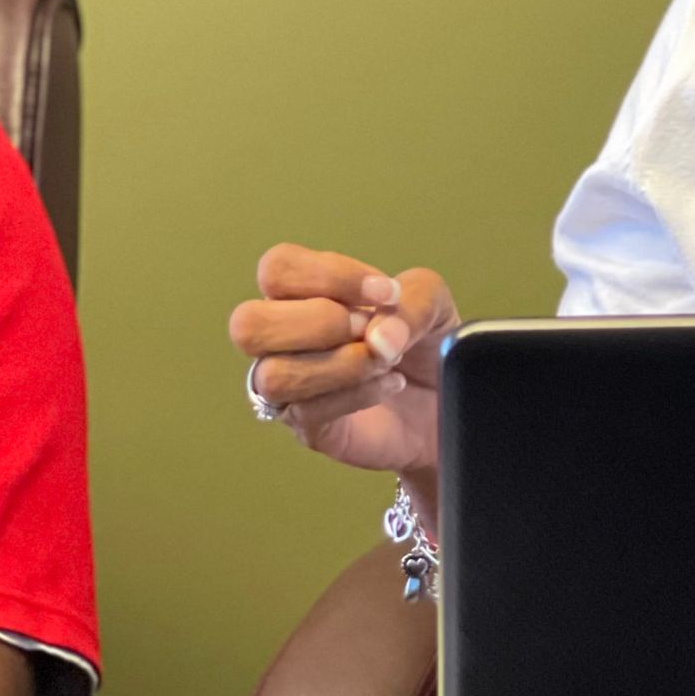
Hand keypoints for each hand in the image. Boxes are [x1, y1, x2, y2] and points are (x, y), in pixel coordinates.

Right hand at [229, 245, 458, 474]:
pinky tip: (391, 384)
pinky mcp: (308, 427)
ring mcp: (289, 386)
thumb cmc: (423, 339)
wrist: (445, 397)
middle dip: (319, 322)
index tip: (386, 292)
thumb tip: (378, 336)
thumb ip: (412, 300)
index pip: (278, 268)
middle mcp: (282, 337)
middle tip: (367, 328)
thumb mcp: (432, 300)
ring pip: (273, 375)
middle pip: (248, 323)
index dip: (329, 276)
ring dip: (340, 364)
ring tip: (385, 360)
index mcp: (302, 292)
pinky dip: (356, 395)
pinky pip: (306, 413)